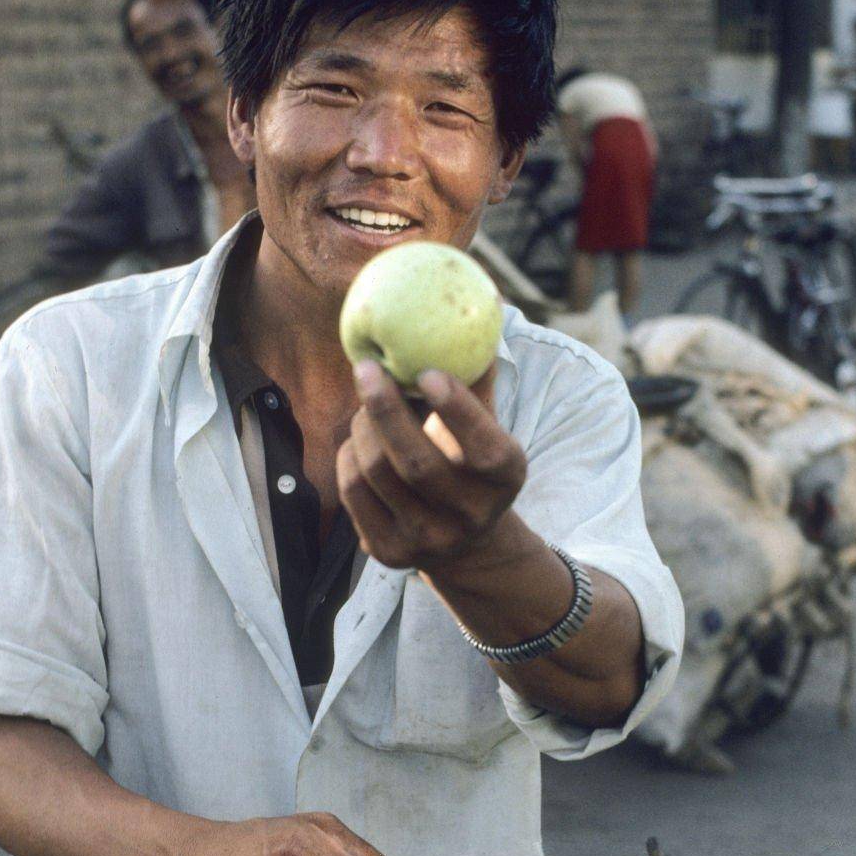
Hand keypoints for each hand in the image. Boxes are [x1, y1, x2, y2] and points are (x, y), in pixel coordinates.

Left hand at [336, 361, 526, 572]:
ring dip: (363, 427)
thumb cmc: (471, 460)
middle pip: (417, 463)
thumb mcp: (487, 425)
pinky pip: (353, 491)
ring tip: (366, 404)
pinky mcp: (389, 552)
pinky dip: (349, 455)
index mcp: (506, 478)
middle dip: (386, 410)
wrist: (464, 540)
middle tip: (367, 368)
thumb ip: (477, 377)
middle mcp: (470, 516)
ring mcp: (428, 540)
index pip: (484, 447)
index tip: (429, 372)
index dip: (457, 410)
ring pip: (376, 472)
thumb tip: (481, 304)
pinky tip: (359, 439)